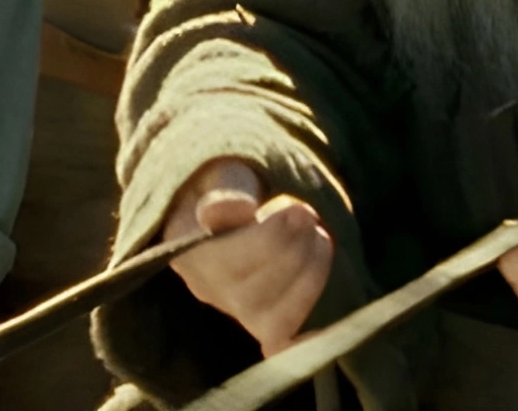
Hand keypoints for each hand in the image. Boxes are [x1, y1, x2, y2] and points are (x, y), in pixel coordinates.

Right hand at [164, 157, 333, 354]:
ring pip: (272, 320)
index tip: (296, 208)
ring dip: (308, 277)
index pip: (221, 259)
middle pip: (249, 294)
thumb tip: (238, 209)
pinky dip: (307, 339)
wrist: (240, 203)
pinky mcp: (264, 324)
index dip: (267, 239)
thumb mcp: (228, 173)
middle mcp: (205, 286)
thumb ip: (230, 188)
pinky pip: (283, 346)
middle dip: (293, 253)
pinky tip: (331, 322)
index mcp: (186, 245)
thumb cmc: (235, 184)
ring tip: (319, 238)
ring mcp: (236, 309)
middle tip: (310, 217)